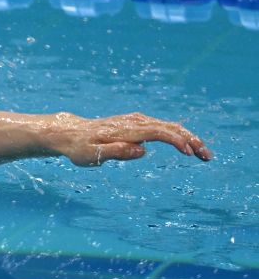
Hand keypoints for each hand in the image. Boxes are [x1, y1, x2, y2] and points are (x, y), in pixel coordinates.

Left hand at [44, 112, 212, 166]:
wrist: (70, 133)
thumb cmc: (79, 148)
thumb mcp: (92, 155)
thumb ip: (116, 152)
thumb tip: (142, 150)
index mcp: (125, 130)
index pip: (157, 132)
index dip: (175, 141)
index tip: (188, 152)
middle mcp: (134, 122)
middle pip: (169, 128)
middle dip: (191, 140)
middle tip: (207, 156)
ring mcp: (136, 121)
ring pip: (168, 127)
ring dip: (188, 138)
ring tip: (203, 154)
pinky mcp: (137, 124)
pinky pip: (162, 127)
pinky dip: (178, 135)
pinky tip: (188, 144)